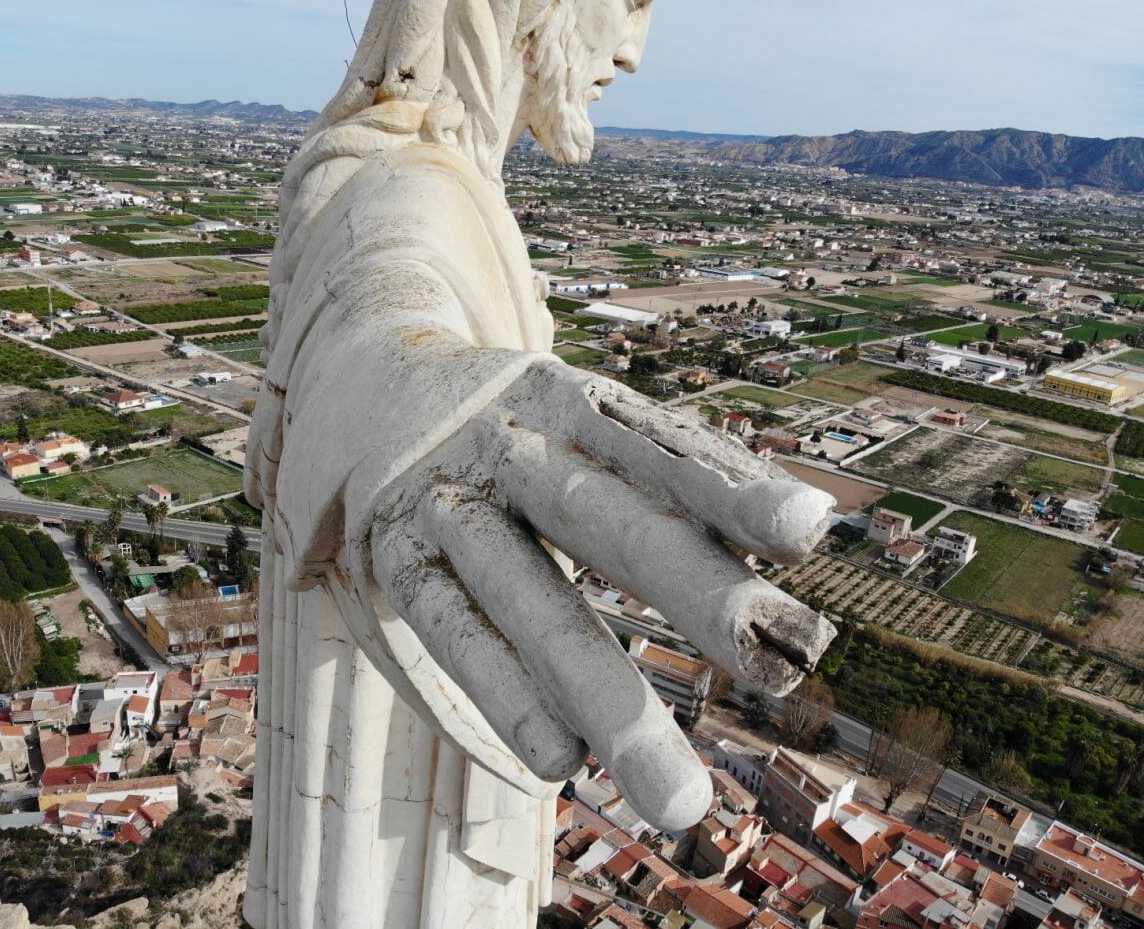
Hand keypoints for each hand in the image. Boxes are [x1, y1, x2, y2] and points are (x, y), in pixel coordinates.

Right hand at [365, 358, 835, 830]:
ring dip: (605, 697)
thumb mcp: (569, 408)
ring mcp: (444, 499)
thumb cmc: (502, 413)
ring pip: (531, 600)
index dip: (727, 485)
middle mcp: (505, 443)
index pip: (653, 443)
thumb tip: (807, 526)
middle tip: (787, 667)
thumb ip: (665, 460)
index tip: (811, 530)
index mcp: (561, 399)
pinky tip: (559, 756)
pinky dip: (503, 693)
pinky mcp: (392, 556)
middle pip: (606, 520)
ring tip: (679, 801)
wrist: (360, 370)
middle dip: (698, 594)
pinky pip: (451, 630)